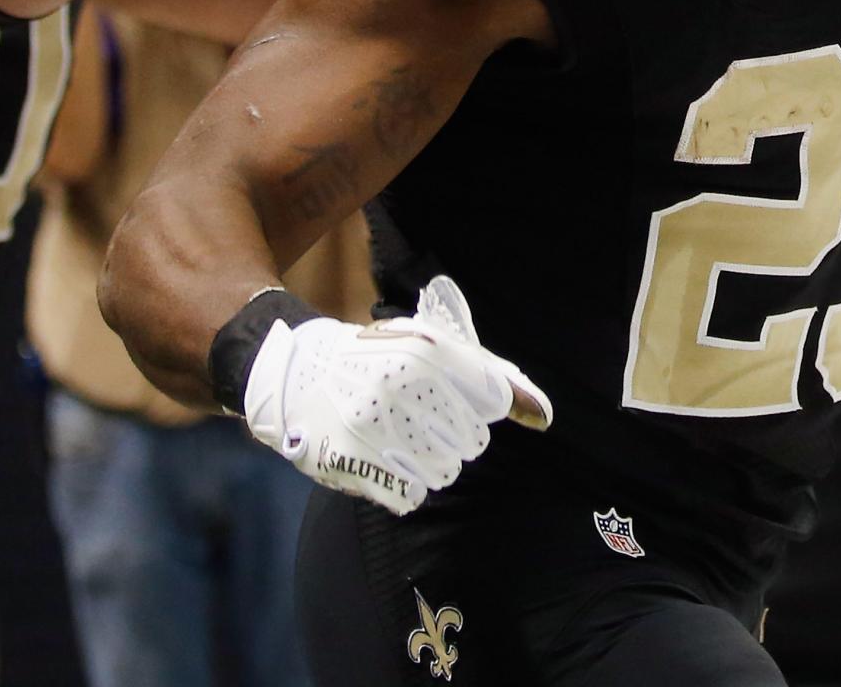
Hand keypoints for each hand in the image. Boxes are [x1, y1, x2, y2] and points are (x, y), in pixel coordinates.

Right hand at [241, 277, 550, 515]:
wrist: (296, 375)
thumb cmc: (374, 358)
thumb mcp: (427, 345)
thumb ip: (488, 375)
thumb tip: (544, 415)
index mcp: (426, 352)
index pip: (491, 401)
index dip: (478, 409)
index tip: (458, 406)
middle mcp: (402, 387)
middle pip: (470, 443)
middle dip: (453, 438)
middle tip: (419, 421)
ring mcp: (375, 426)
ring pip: (444, 472)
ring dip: (429, 463)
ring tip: (400, 440)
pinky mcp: (353, 462)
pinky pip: (410, 495)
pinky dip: (403, 484)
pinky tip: (383, 460)